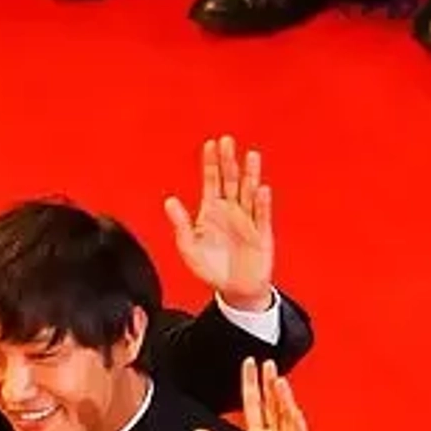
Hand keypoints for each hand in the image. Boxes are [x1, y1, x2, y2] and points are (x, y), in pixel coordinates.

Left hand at [166, 137, 274, 313]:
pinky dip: (261, 203)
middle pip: (231, 180)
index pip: (212, 182)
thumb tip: (169, 202)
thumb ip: (181, 225)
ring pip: (249, 192)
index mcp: (212, 212)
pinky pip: (261, 216)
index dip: (210, 164)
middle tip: (227, 141)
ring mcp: (247, 219)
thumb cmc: (212, 269)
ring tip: (250, 156)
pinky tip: (260, 190)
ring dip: (250, 174)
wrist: (236, 289)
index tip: (210, 144)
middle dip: (228, 161)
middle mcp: (231, 210)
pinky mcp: (261, 233)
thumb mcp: (190, 249)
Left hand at [192, 359, 314, 430]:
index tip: (249, 365)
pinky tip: (292, 410)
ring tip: (276, 380)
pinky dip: (295, 424)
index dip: (251, 385)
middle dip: (268, 384)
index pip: (254, 405)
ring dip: (282, 399)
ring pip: (286, 417)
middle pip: (272, 405)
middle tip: (265, 362)